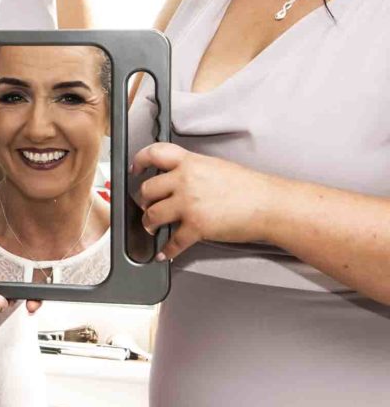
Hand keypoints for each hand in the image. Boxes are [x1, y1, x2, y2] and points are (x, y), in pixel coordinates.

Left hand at [133, 143, 275, 260]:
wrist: (269, 205)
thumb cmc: (249, 187)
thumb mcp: (215, 167)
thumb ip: (192, 169)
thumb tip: (176, 176)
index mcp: (190, 163)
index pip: (154, 153)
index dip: (139, 161)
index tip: (136, 170)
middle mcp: (185, 181)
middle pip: (147, 189)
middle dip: (144, 201)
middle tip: (146, 206)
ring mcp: (189, 204)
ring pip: (153, 215)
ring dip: (149, 224)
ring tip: (152, 227)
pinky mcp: (196, 227)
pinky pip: (173, 242)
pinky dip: (167, 250)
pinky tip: (165, 253)